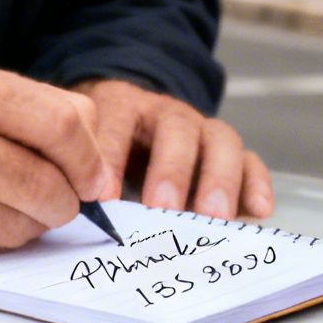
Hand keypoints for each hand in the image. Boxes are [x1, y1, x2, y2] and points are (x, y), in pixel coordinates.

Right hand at [0, 63, 114, 263]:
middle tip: (57, 201)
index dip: (91, 160)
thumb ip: (36, 114)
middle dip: (66, 203)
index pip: (64, 124)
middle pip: (49, 184)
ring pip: (23, 225)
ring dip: (29, 225)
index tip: (94, 180)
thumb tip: (100, 167)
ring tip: (4, 205)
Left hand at [73, 78, 271, 219]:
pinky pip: (250, 161)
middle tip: (165, 208)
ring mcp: (203, 131)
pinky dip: (256, 183)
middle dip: (172, 170)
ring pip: (221, 141)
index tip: (104, 200)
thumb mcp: (79, 151)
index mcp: (122, 105)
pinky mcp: (230, 152)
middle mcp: (168, 114)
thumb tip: (63, 212)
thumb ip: (74, 173)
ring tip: (213, 216)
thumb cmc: (98, 151)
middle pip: (177, 131)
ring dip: (218, 179)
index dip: (111, 157)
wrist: (130, 124)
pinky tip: (259, 210)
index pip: (116, 121)